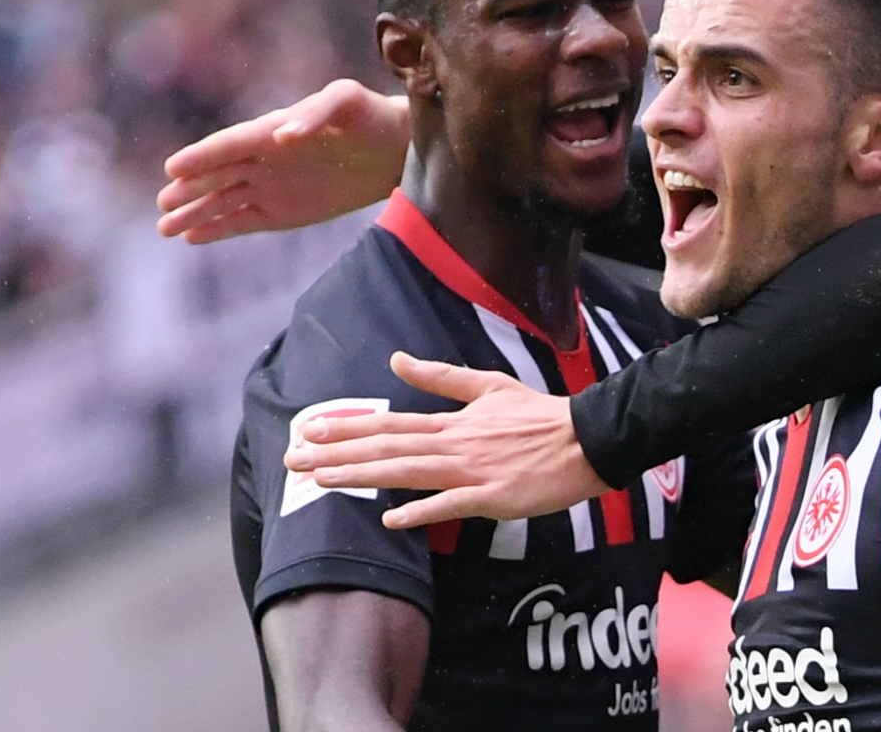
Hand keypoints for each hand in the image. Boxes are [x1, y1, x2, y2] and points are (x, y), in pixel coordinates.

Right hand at [156, 78, 409, 243]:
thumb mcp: (346, 103)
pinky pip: (242, 222)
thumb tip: (281, 135)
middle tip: (164, 203)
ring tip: (165, 228)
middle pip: (216, 176)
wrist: (394, 151)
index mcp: (269, 130)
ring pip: (222, 202)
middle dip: (188, 190)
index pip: (227, 145)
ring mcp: (268, 187)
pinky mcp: (281, 213)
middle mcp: (261, 159)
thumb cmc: (369, 117)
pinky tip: (193, 237)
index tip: (172, 168)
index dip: (200, 157)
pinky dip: (218, 230)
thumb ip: (314, 114)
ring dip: (194, 214)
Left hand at [284, 351, 611, 526]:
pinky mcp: (494, 495)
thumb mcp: (489, 386)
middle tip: (293, 459)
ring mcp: (472, 471)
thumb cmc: (541, 415)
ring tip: (322, 481)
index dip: (346, 426)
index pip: (388, 422)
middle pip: (386, 448)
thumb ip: (442, 377)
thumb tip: (397, 360)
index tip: (308, 429)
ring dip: (362, 477)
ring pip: (408, 473)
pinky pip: (452, 505)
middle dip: (336, 454)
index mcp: (452, 422)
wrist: (587, 438)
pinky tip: (393, 519)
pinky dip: (422, 511)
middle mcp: (454, 444)